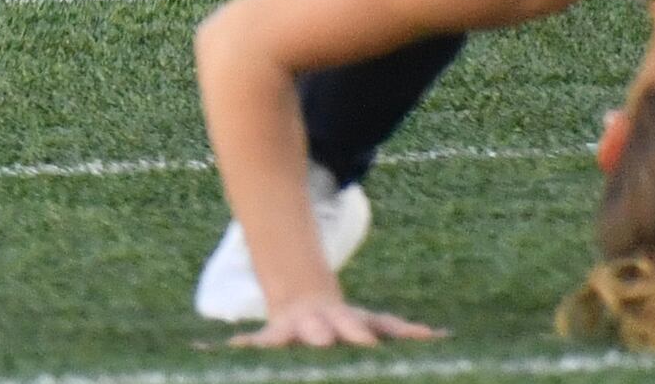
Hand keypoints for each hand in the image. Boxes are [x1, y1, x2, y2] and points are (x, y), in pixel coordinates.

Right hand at [218, 294, 441, 348]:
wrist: (304, 303)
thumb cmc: (346, 324)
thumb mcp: (374, 324)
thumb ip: (401, 331)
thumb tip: (438, 337)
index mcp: (345, 323)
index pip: (355, 329)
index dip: (359, 336)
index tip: (365, 343)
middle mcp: (315, 326)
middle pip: (317, 332)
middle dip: (318, 336)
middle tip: (319, 341)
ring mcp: (290, 331)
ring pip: (280, 338)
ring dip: (271, 344)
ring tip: (253, 348)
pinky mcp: (270, 338)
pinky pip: (254, 344)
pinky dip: (242, 347)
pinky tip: (215, 351)